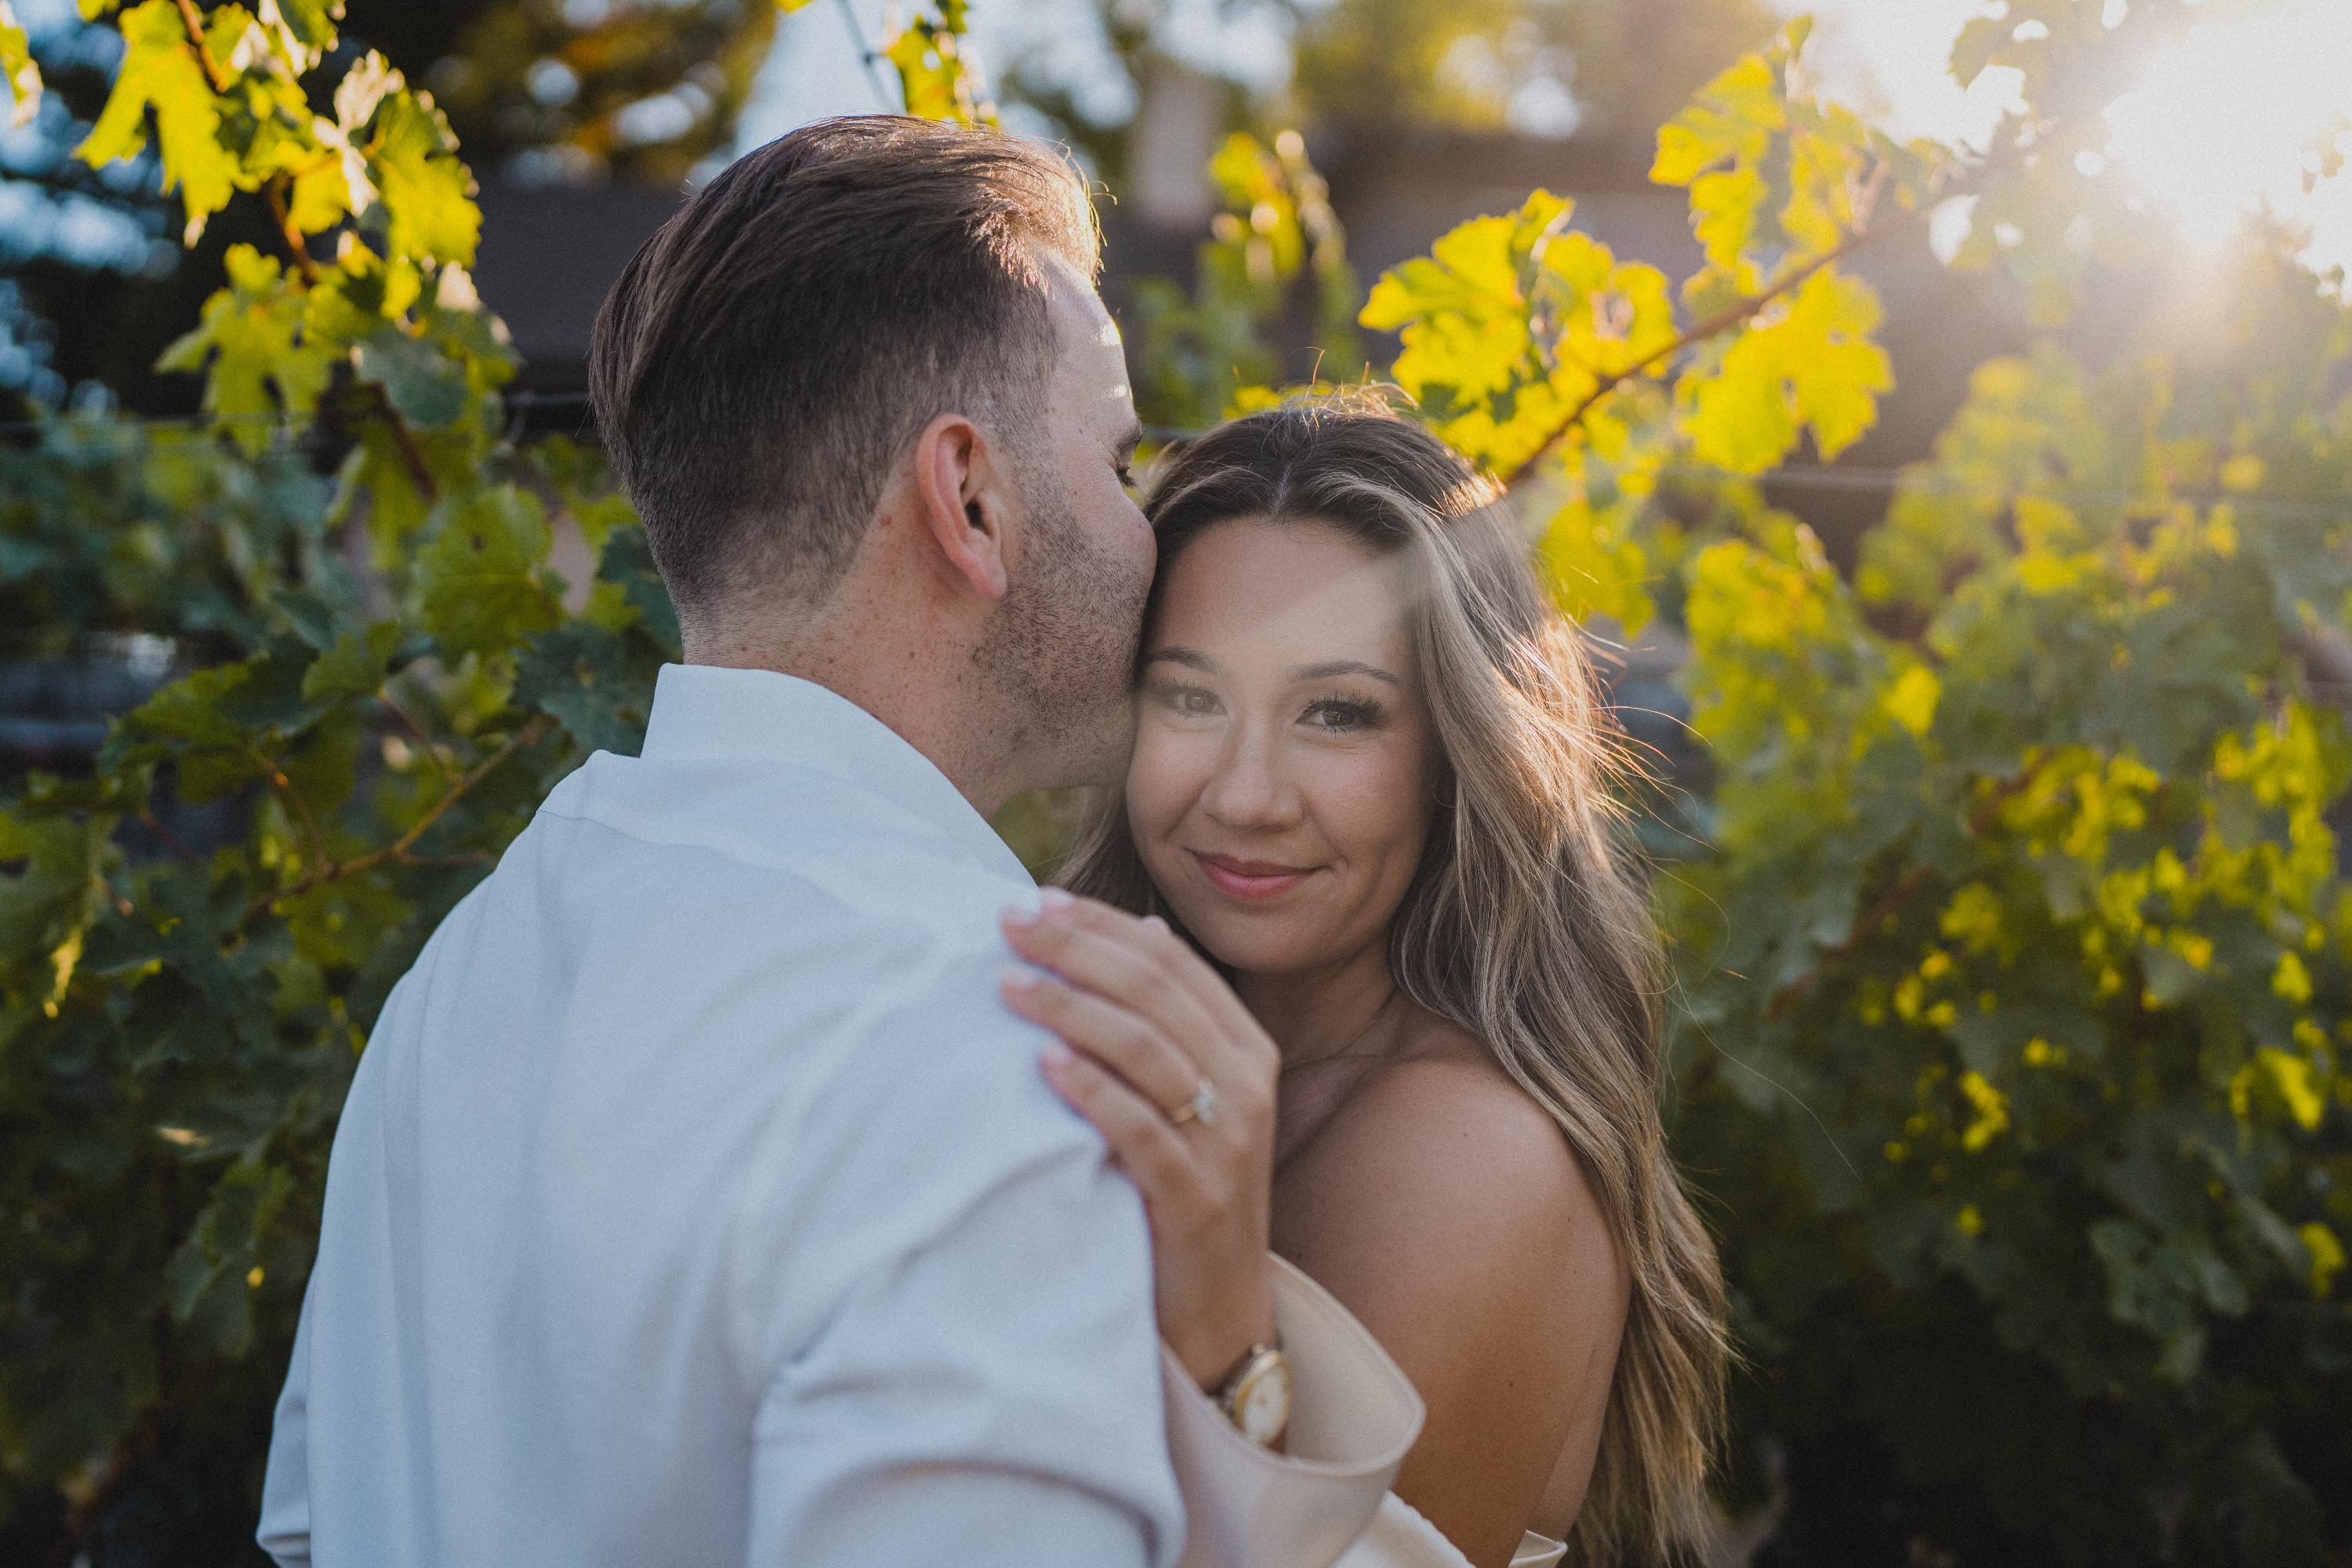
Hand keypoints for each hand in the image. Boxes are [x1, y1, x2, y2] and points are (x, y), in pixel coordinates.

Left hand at [1001, 890, 1279, 1391]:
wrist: (1220, 1307)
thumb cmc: (1185, 1187)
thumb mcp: (1191, 1098)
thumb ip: (1170, 1022)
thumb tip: (1145, 931)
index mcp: (1245, 1048)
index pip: (1171, 962)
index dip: (1103, 924)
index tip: (1037, 901)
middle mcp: (1246, 1085)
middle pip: (1156, 992)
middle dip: (1077, 950)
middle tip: (1007, 925)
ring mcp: (1227, 1143)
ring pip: (1147, 1050)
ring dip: (1071, 1008)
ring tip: (1006, 985)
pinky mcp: (1197, 1197)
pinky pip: (1141, 1130)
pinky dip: (1091, 1090)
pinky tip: (1043, 1063)